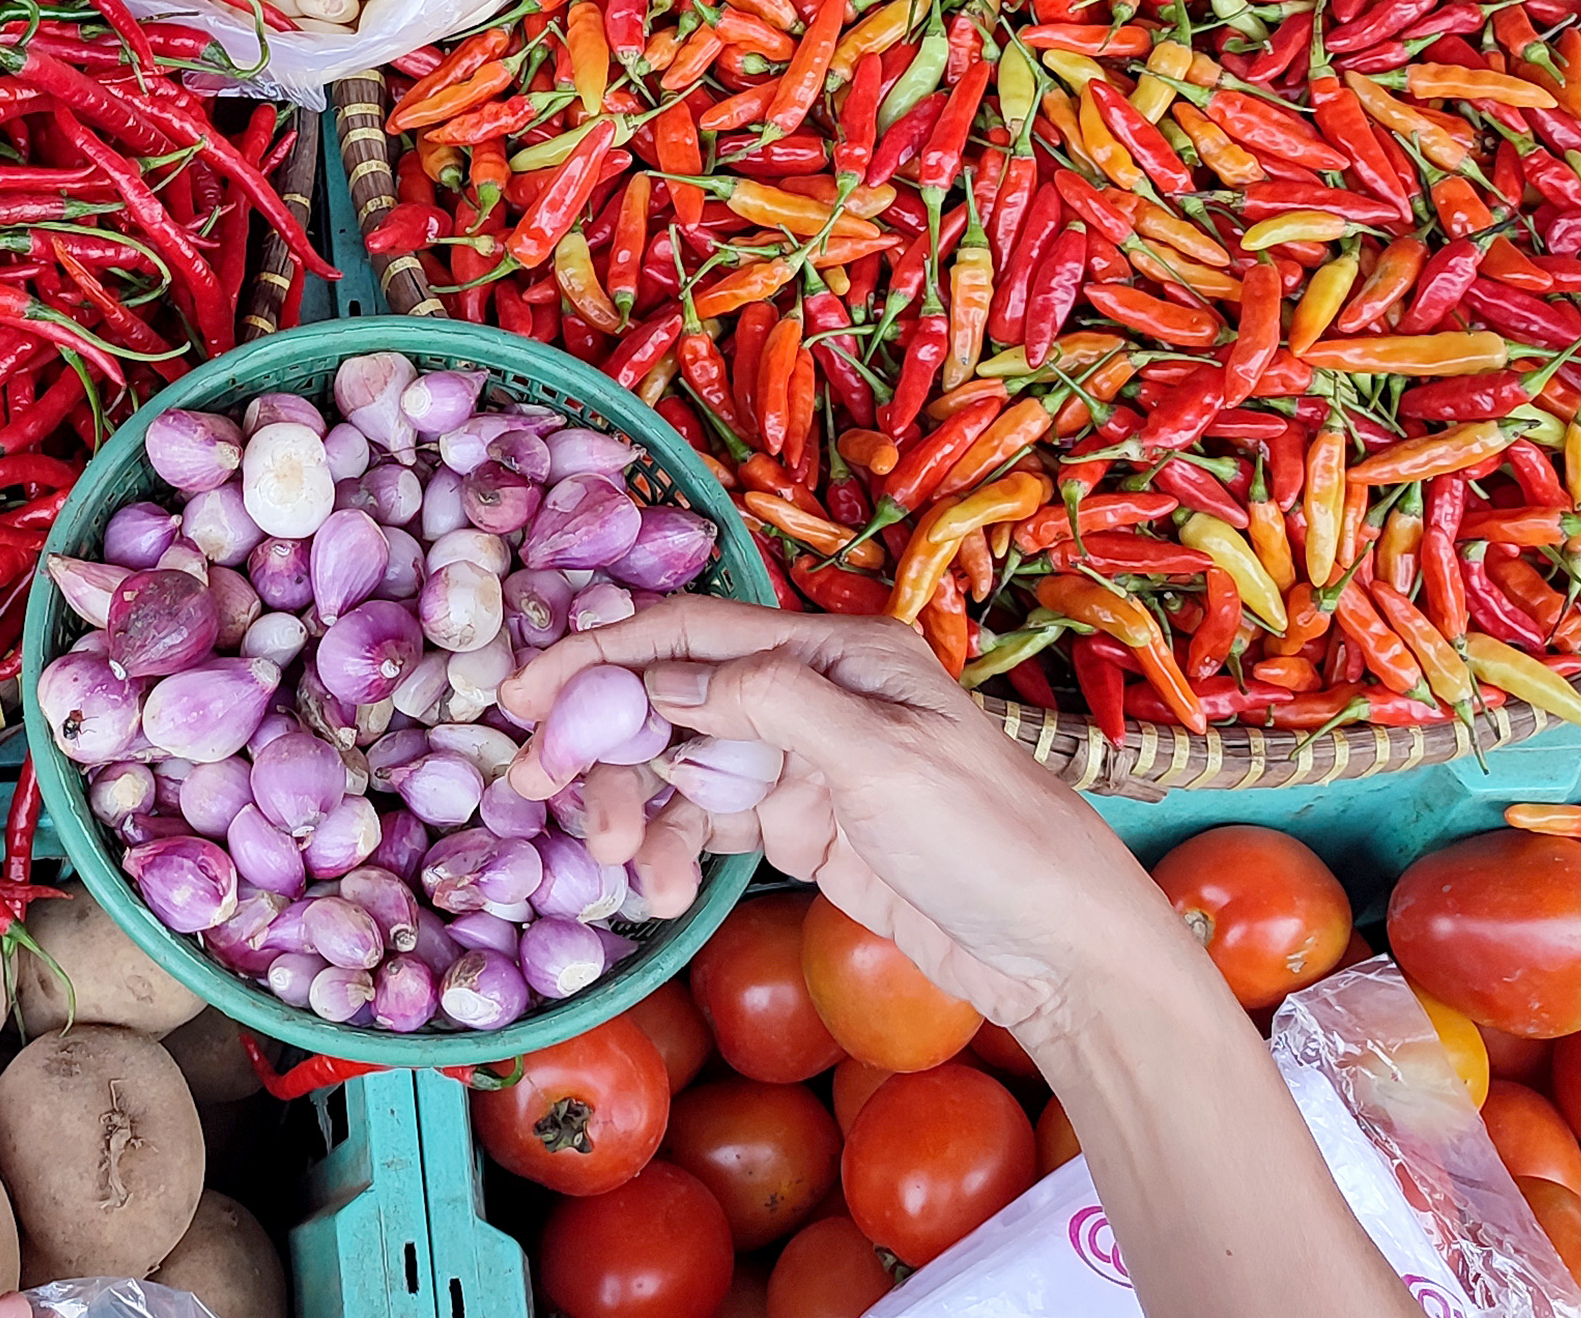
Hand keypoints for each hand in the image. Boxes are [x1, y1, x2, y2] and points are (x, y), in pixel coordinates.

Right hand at [499, 599, 1189, 1040]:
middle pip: (670, 697)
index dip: (600, 652)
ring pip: (680, 765)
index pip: (692, 633)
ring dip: (637, 807)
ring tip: (622, 862)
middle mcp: (809, 693)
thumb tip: (664, 677)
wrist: (1057, 947)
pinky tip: (664, 889)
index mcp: (835, 651)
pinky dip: (675, 852)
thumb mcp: (882, 759)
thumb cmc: (993, 834)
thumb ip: (769, 704)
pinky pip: (708, 824)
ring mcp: (800, 762)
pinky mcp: (798, 827)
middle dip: (601, 739)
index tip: (523, 691)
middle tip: (538, 786)